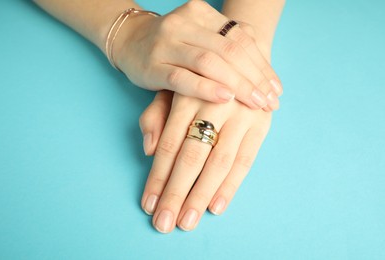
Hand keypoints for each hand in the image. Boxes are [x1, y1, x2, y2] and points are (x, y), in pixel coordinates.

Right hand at [113, 0, 281, 109]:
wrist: (130, 41)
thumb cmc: (174, 45)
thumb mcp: (201, 38)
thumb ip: (229, 46)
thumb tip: (266, 71)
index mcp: (202, 13)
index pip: (241, 38)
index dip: (262, 65)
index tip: (276, 89)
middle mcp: (184, 23)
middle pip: (229, 51)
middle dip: (254, 78)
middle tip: (270, 101)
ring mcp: (166, 43)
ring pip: (209, 63)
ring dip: (237, 84)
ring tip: (256, 103)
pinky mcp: (152, 66)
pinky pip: (182, 78)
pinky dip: (205, 88)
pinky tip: (225, 98)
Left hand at [139, 91, 271, 232]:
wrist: (243, 54)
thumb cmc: (199, 80)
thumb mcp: (173, 89)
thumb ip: (156, 116)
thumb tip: (150, 150)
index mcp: (187, 96)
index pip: (169, 145)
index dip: (158, 177)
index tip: (148, 204)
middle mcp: (214, 105)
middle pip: (192, 157)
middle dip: (176, 193)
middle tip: (164, 223)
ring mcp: (241, 115)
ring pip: (218, 162)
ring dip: (201, 195)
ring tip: (187, 222)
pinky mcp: (261, 124)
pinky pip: (245, 160)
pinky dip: (230, 185)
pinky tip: (216, 207)